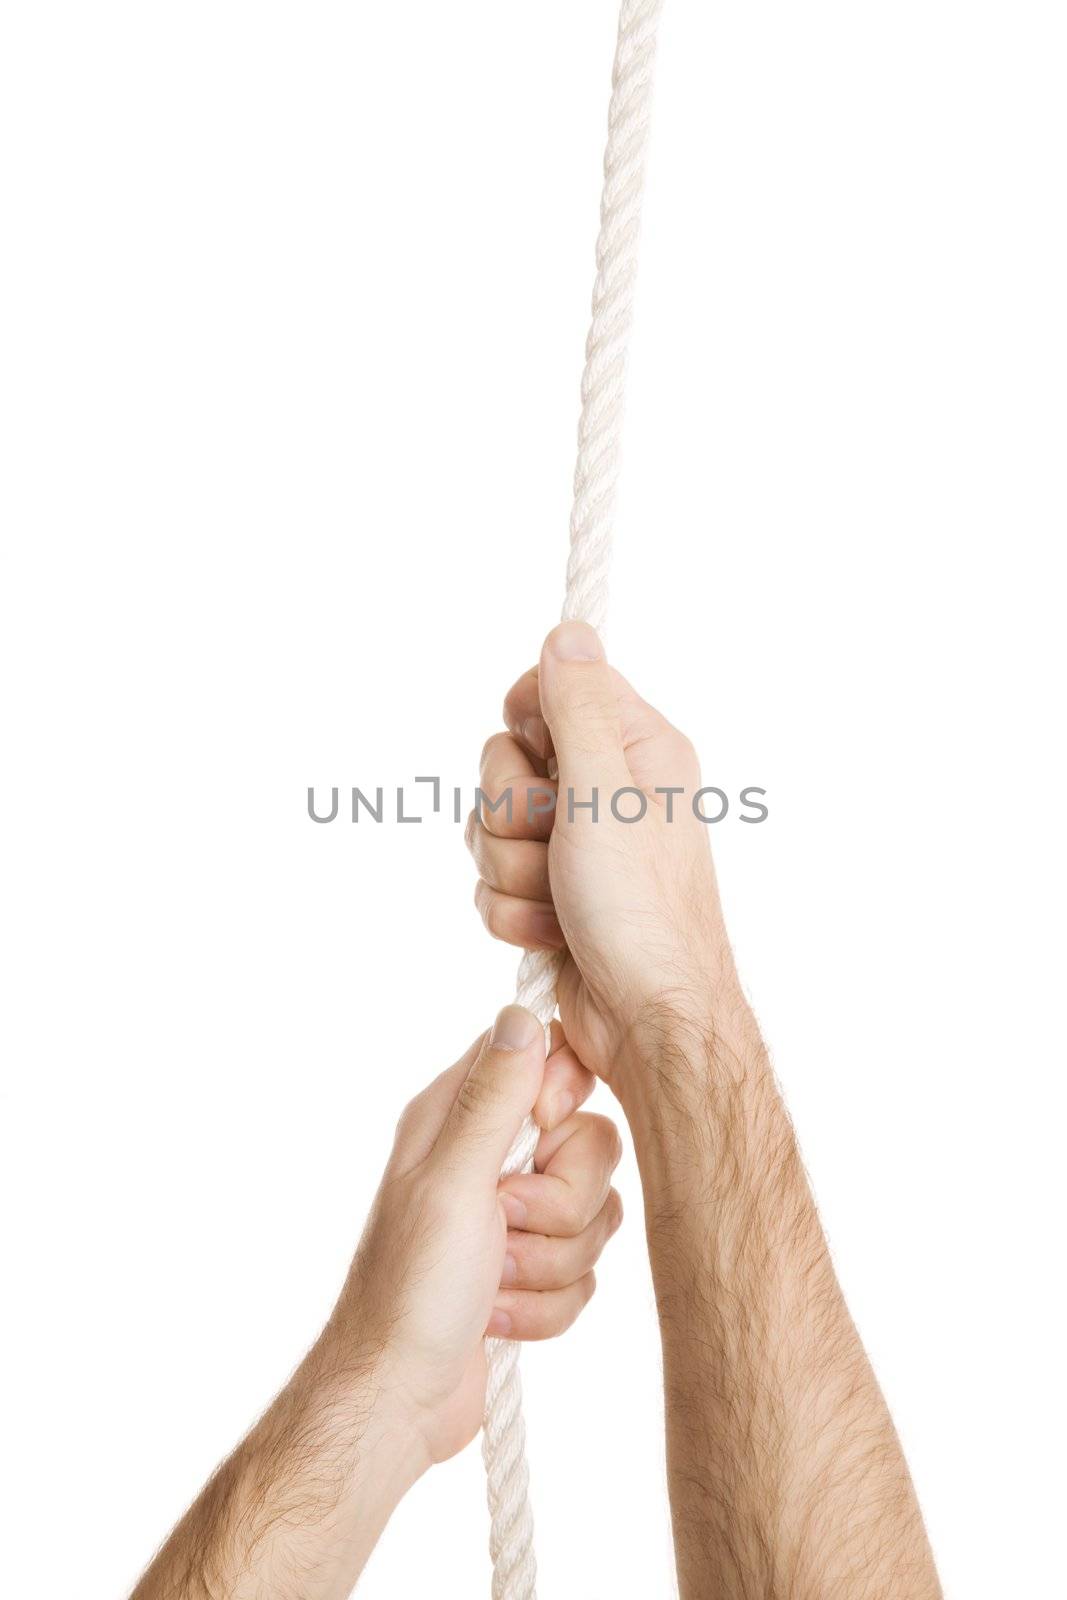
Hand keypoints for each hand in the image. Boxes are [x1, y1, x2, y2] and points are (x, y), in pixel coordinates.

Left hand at [132, 1009, 621, 1599]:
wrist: (398, 1399)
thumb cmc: (410, 1291)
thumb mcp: (452, 1182)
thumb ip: (493, 1098)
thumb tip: (520, 1012)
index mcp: (460, 1118)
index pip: (549, 1062)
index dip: (563, 1101)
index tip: (539, 1138)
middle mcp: (489, 1158)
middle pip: (592, 1144)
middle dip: (561, 1204)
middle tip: (502, 1227)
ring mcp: (512, 1217)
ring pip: (596, 1213)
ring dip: (551, 1264)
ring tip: (494, 1282)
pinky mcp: (532, 1270)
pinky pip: (587, 1271)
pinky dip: (548, 1304)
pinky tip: (499, 1317)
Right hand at [467, 621, 740, 1099]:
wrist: (645, 1021)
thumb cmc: (643, 911)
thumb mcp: (609, 792)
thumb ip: (581, 707)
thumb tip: (569, 628)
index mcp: (635, 749)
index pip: (547, 690)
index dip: (527, 729)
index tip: (546, 768)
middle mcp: (605, 791)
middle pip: (503, 763)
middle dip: (514, 818)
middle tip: (558, 848)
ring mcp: (574, 846)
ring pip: (486, 828)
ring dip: (511, 874)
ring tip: (559, 903)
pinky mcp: (550, 894)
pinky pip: (490, 880)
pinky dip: (511, 913)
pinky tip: (552, 934)